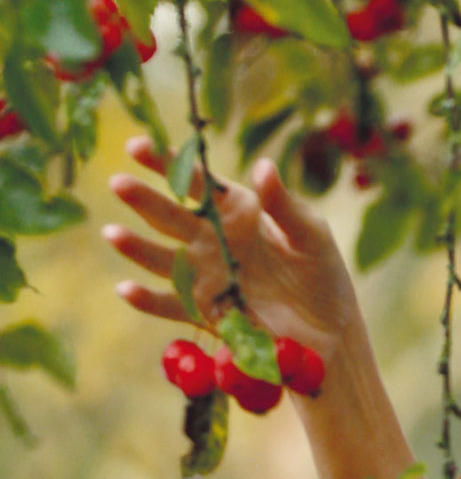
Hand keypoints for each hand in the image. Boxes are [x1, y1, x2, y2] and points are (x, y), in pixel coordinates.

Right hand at [102, 137, 362, 365]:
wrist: (329, 332)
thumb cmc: (322, 275)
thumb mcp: (311, 235)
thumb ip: (284, 205)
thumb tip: (263, 166)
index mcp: (236, 212)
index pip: (195, 182)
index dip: (166, 162)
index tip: (139, 146)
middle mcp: (213, 240)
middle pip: (171, 215)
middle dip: (143, 199)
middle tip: (118, 183)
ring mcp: (205, 276)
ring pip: (162, 258)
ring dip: (136, 247)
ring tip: (112, 234)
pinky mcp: (204, 313)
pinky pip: (170, 305)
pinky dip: (147, 300)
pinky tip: (126, 289)